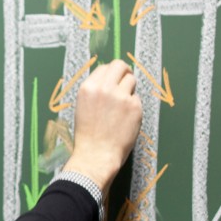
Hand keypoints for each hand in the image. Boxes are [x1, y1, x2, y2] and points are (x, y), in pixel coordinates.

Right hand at [65, 59, 142, 190]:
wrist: (96, 155)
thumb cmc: (88, 135)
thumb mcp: (83, 106)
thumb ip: (96, 91)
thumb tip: (109, 80)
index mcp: (88, 88)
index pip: (104, 68)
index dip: (110, 74)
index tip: (114, 79)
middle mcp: (104, 88)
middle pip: (119, 66)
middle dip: (124, 71)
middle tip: (126, 79)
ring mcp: (121, 97)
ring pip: (131, 80)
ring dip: (129, 89)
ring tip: (123, 106)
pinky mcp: (135, 107)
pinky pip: (137, 99)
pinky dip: (133, 106)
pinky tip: (125, 119)